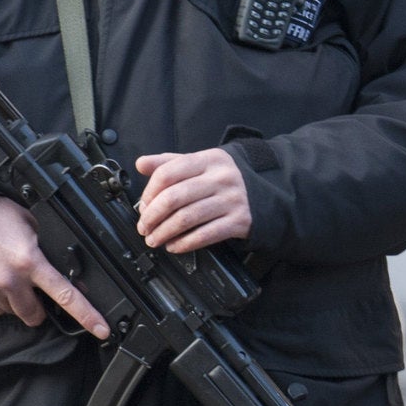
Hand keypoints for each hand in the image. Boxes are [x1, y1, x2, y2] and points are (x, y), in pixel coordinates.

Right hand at [0, 196, 109, 338]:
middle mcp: (10, 280)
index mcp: (30, 261)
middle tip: (37, 290)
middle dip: (40, 309)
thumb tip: (63, 269)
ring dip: (19, 302)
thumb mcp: (29, 223)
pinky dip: (0, 300)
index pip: (65, 295)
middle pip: (36, 316)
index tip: (102, 329)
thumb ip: (45, 248)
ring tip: (13, 278)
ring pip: (15, 313)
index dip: (87, 315)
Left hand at [135, 148, 253, 252]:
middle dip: (152, 216)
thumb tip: (141, 163)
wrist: (263, 193)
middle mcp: (221, 178)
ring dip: (164, 232)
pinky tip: (174, 245)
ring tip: (154, 239)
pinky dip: (184, 243)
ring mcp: (232, 199)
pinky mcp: (239, 221)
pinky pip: (205, 235)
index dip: (150, 192)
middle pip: (174, 197)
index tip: (144, 206)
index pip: (168, 172)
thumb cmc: (223, 180)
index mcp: (209, 159)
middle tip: (144, 227)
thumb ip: (170, 163)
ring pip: (186, 218)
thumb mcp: (200, 164)